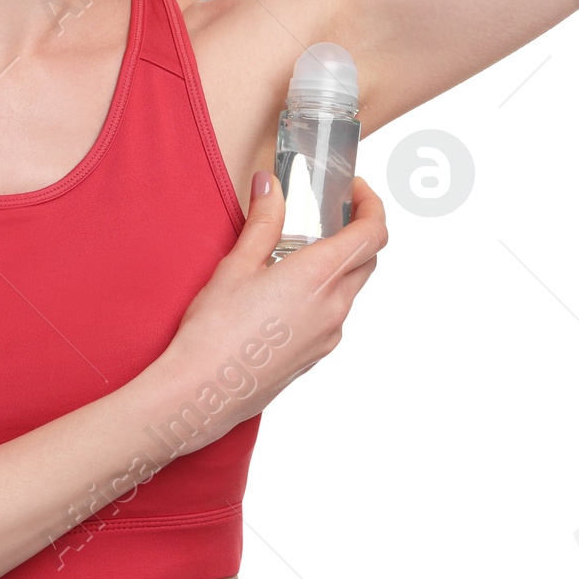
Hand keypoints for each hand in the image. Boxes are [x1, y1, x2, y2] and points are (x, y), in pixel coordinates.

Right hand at [154, 169, 388, 453]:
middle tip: (328, 214)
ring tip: (297, 252)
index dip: (372, 205)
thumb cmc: (215, 330)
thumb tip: (271, 185)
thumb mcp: (236, 265)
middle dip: (356, 231)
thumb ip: (263, 221)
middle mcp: (334, 307)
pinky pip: (333, 314)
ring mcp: (329, 335)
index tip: (354, 190)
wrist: (204, 393)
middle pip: (367, 259)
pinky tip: (285, 291)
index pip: (374, 233)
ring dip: (337, 264)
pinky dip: (323, 293)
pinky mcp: (316, 355)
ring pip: (350, 288)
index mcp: (318, 277)